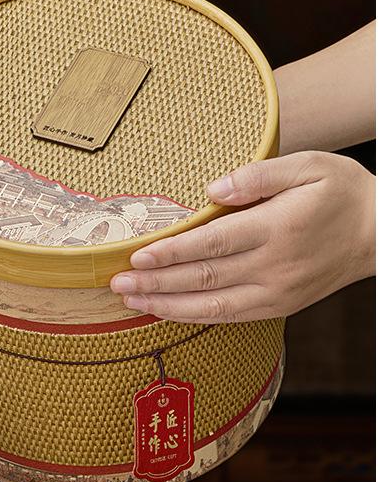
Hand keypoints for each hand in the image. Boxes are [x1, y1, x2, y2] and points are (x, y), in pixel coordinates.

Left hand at [110, 151, 374, 322]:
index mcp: (278, 228)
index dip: (171, 253)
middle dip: (156, 283)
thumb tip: (212, 191)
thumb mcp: (309, 165)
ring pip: (211, 305)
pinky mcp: (279, 306)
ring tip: (130, 300)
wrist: (381, 234)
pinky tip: (166, 311)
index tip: (137, 256)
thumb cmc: (342, 192)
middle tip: (116, 283)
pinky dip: (194, 316)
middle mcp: (274, 266)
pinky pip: (229, 316)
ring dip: (166, 305)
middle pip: (203, 278)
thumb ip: (259, 175)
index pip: (213, 243)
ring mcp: (277, 292)